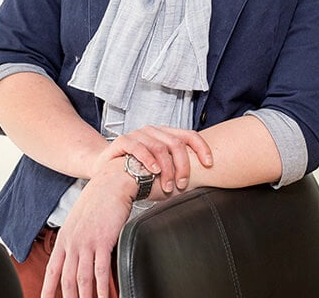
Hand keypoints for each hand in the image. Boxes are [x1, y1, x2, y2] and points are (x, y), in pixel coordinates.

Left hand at [41, 162, 131, 297]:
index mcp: (64, 238)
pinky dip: (101, 287)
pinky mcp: (103, 241)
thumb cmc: (98, 200)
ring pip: (82, 278)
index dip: (47, 290)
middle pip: (67, 279)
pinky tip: (103, 296)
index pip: (52, 271)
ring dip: (84, 297)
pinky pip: (100, 270)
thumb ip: (75, 238)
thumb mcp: (79, 220)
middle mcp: (72, 242)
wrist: (112, 183)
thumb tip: (77, 254)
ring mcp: (87, 243)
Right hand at [91, 125, 212, 195]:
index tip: (209, 164)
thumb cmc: (139, 173)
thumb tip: (204, 178)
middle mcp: (154, 131)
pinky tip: (153, 171)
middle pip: (176, 143)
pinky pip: (138, 147)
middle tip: (183, 185)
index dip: (202, 148)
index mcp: (166, 134)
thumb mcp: (163, 169)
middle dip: (183, 166)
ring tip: (167, 186)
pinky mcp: (123, 141)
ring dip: (166, 169)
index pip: (190, 135)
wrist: (108, 173)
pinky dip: (148, 159)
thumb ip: (178, 167)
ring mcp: (138, 134)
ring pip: (159, 147)